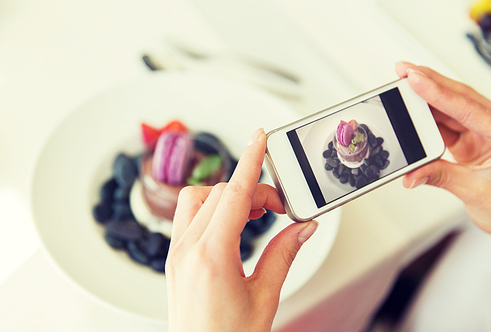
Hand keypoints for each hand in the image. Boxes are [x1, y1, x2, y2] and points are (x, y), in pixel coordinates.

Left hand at [165, 128, 318, 331]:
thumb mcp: (265, 297)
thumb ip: (284, 254)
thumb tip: (303, 227)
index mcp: (212, 257)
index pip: (233, 193)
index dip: (249, 160)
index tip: (259, 137)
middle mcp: (187, 250)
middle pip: (220, 193)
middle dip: (252, 190)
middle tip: (279, 208)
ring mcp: (176, 253)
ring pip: (198, 200)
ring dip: (227, 196)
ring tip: (255, 215)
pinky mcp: (174, 258)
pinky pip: (189, 217)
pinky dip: (212, 209)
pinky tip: (233, 225)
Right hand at [396, 62, 490, 241]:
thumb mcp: (476, 192)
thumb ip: (442, 178)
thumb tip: (413, 174)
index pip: (467, 107)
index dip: (437, 91)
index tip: (415, 78)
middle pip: (459, 98)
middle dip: (430, 82)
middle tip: (404, 71)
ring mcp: (482, 133)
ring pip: (451, 108)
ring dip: (426, 98)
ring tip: (403, 87)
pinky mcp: (471, 142)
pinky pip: (446, 124)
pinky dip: (428, 118)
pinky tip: (413, 111)